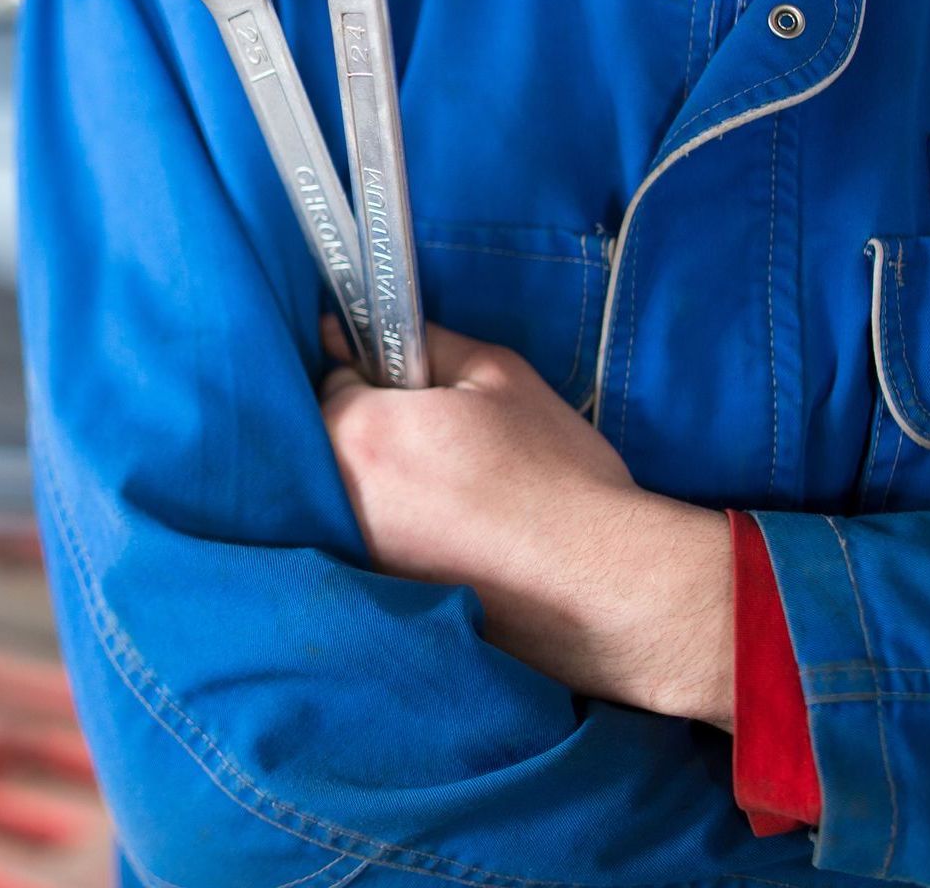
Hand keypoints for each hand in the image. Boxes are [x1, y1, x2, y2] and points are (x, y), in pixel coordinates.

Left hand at [320, 317, 732, 728]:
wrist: (598, 579)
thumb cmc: (553, 470)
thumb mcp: (497, 375)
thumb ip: (425, 342)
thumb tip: (361, 331)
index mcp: (362, 432)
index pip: (333, 382)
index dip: (376, 375)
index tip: (416, 385)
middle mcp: (342, 498)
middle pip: (331, 440)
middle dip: (372, 427)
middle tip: (440, 435)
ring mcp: (358, 555)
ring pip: (349, 492)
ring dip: (384, 479)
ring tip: (453, 484)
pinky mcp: (383, 597)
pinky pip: (371, 539)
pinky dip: (400, 526)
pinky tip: (453, 528)